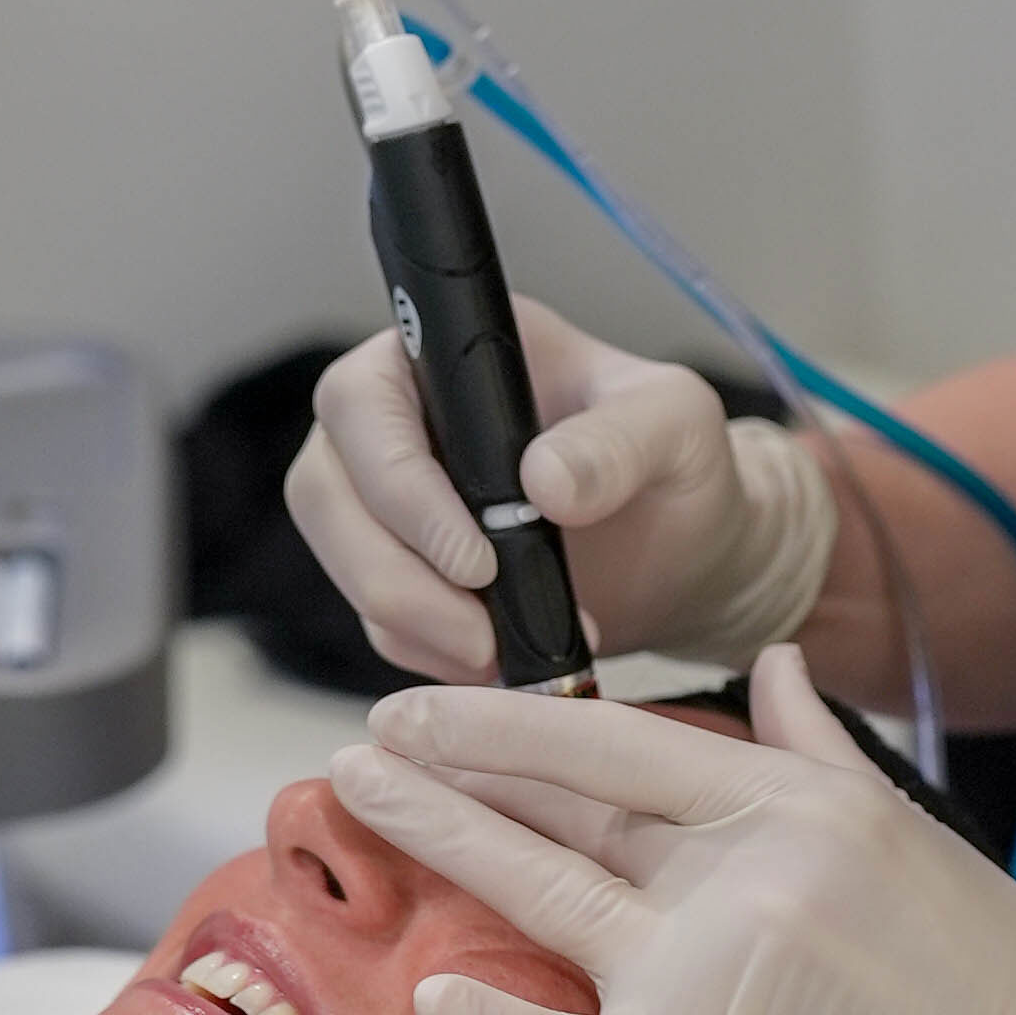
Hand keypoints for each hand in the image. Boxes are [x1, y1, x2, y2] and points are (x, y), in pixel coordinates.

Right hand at [284, 300, 837, 679]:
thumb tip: (544, 480)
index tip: (476, 558)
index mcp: (449, 352)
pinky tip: (504, 662)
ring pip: (342, 563)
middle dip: (394, 575)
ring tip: (507, 654)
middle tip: (482, 631)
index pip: (363, 402)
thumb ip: (620, 441)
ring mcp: (390, 499)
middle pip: (326, 491)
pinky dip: (430, 653)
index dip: (397, 483)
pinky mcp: (404, 570)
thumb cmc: (678, 462)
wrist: (688, 547)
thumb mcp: (676, 427)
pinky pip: (378, 620)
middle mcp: (401, 418)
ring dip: (412, 624)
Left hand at [327, 645, 1015, 1014]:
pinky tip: (430, 992)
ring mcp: (712, 978)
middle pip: (564, 804)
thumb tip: (769, 654)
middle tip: (366, 730)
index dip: (511, 715)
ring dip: (443, 839)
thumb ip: (811, 737)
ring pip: (545, 895)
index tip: (435, 697)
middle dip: (451, 762)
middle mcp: (740, 874)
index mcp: (788, 801)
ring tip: (359, 796)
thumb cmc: (993, 969)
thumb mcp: (902, 822)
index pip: (617, 738)